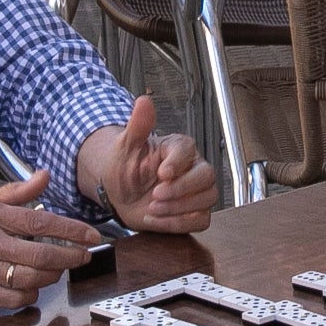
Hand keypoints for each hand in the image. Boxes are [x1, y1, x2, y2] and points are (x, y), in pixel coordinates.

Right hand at [0, 173, 102, 308]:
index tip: (91, 235)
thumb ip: (14, 192)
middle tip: (83, 256)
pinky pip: (14, 301)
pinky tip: (30, 288)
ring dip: (52, 277)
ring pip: (31, 280)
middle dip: (70, 257)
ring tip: (57, 270)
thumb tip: (44, 175)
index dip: (72, 230)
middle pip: (41, 255)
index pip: (40, 222)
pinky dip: (29, 296)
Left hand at [78, 98, 219, 235]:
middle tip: (155, 195)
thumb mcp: (126, 146)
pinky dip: (179, 223)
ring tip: (152, 208)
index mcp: (178, 148)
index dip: (177, 164)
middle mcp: (192, 168)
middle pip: (207, 177)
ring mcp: (196, 191)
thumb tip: (144, 101)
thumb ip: (138, 124)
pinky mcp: (194, 212)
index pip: (189, 151)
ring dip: (178, 208)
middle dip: (180, 190)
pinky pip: (200, 220)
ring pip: (207, 200)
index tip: (161, 174)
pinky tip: (158, 219)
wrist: (118, 194)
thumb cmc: (124, 168)